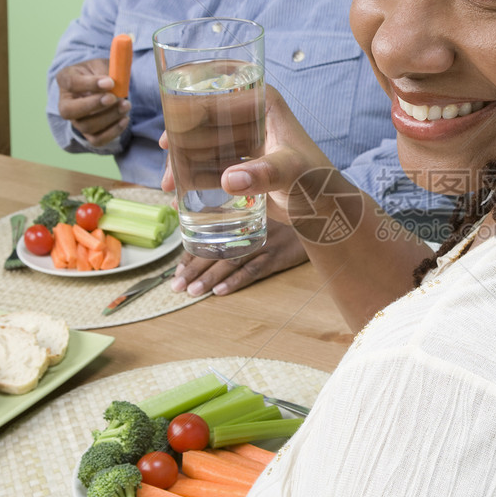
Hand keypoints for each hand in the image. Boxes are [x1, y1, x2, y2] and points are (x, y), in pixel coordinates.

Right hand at [56, 59, 129, 145]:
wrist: (104, 86)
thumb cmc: (100, 73)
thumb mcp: (102, 64)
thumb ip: (105, 71)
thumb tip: (111, 85)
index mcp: (65, 79)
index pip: (71, 83)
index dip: (90, 84)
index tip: (110, 82)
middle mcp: (65, 102)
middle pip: (69, 111)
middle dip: (93, 105)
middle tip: (114, 98)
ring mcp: (75, 120)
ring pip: (86, 126)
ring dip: (109, 117)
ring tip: (126, 105)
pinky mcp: (88, 133)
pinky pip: (97, 140)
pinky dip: (113, 132)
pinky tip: (125, 119)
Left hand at [171, 216, 307, 295]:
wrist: (319, 210)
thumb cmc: (282, 209)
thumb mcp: (254, 205)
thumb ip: (223, 208)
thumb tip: (180, 205)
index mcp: (240, 214)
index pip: (209, 234)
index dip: (192, 251)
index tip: (177, 268)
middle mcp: (250, 227)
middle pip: (217, 250)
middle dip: (194, 268)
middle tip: (176, 286)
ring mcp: (265, 242)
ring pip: (233, 261)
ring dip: (211, 277)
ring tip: (193, 291)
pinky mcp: (280, 254)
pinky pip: (256, 269)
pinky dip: (238, 280)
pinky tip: (221, 291)